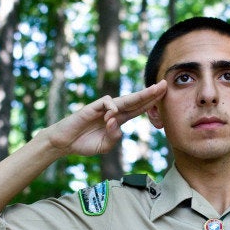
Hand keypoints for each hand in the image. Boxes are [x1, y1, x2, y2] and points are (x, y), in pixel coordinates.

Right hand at [44, 80, 166, 155]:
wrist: (65, 142)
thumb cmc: (85, 143)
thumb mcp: (105, 146)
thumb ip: (114, 137)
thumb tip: (115, 123)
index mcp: (118, 120)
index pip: (138, 109)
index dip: (151, 102)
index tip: (164, 95)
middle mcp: (113, 112)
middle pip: (136, 100)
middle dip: (151, 93)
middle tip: (165, 83)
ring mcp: (103, 108)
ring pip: (125, 99)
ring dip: (140, 95)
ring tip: (153, 90)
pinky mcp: (92, 107)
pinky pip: (106, 102)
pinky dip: (112, 108)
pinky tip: (111, 116)